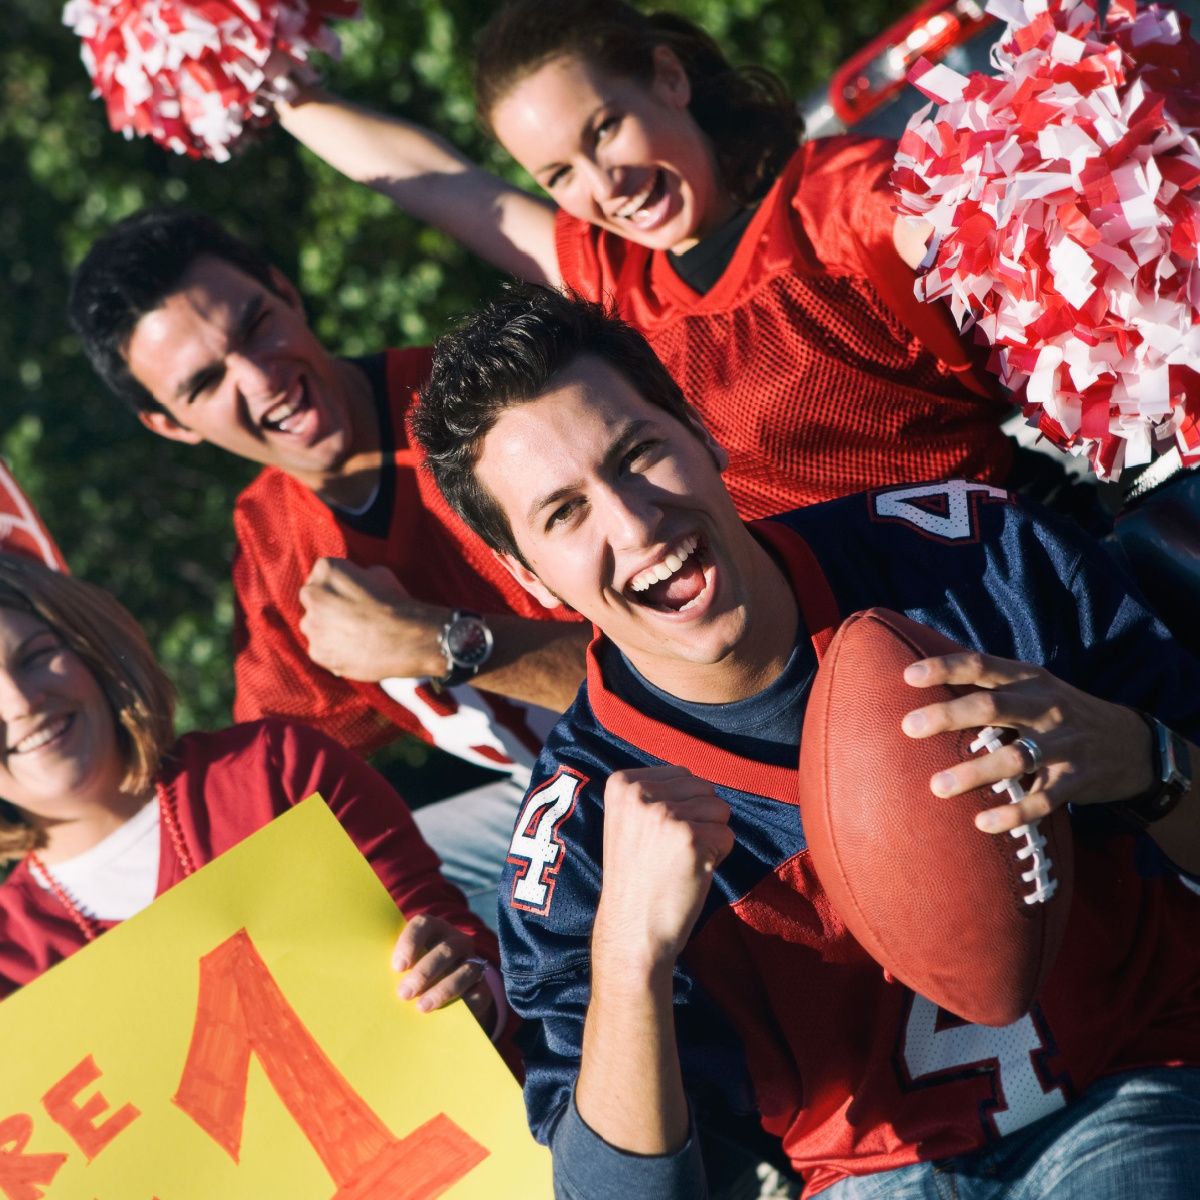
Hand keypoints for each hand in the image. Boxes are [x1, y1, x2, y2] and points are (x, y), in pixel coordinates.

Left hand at [298, 558, 447, 680]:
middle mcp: (312, 595)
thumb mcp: (380, 574)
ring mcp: (312, 625)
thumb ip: (359, 576)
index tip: (352, 594)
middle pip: (313, 599)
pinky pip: (321, 649)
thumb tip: (358, 582)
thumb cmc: (396, 603)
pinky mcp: (316, 652)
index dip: (339, 585)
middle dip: (327, 606)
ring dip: (329, 629)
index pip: (322, 574)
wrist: (405, 639)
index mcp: (326, 570)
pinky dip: (334, 651)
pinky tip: (356, 650)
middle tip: (352, 616)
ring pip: (314, 626)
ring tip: (356, 636)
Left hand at [392, 914, 496, 1033]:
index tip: (397, 967)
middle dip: (424, 972)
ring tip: (422, 1007)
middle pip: (445, 950)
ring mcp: (473, 961)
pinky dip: (465, 1003)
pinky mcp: (483, 986)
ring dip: (443, 989)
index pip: (423, 925)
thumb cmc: (415, 973)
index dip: (410, 942)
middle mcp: (457, 941)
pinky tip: (449, 1014)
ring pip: (465, 970)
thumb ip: (396, 965)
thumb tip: (369, 978)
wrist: (446, 989)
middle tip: (404, 993)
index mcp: (434, 929)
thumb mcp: (406, 964)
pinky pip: (479, 993)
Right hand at [592, 767, 733, 975]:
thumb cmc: (637, 879)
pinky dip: (718, 857)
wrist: (631, 930)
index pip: (681, 774)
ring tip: (680, 862)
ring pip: (719, 809)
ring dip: (710, 837)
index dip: (681, 808)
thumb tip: (702, 780)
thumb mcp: (631, 821)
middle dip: (699, 819)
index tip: (655, 838)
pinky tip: (691, 874)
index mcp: (621, 783)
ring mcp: (665, 814)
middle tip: (670, 853)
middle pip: (703, 787)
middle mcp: (640, 793)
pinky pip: (728, 835)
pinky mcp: (691, 838)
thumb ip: (656, 794)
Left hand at [901, 651, 1151, 833]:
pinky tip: (983, 823)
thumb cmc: (1060, 713)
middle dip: (948, 715)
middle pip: (992, 706)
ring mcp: (1064, 744)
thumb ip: (991, 684)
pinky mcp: (1077, 780)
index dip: (945, 668)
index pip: (982, 665)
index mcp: (1029, 679)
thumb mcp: (1035, 686)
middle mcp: (1045, 707)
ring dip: (973, 773)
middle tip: (908, 728)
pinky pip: (1043, 800)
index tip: (908, 676)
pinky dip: (1013, 813)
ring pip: (1014, 757)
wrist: (1132, 744)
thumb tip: (923, 680)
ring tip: (937, 787)